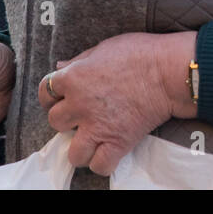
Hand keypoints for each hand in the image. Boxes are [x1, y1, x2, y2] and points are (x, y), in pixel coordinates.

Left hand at [37, 31, 196, 176]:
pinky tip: (109, 152)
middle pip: (55, 122)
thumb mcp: (103, 47)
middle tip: (80, 117)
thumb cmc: (139, 53)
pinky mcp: (118, 143)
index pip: (44, 91)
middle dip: (66, 120)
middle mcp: (80, 104)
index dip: (51, 96)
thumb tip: (59, 67)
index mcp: (73, 78)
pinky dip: (103, 163)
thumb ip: (79, 60)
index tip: (61, 98)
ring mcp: (97, 126)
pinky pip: (99, 165)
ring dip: (80, 148)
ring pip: (73, 152)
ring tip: (91, 140)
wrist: (167, 71)